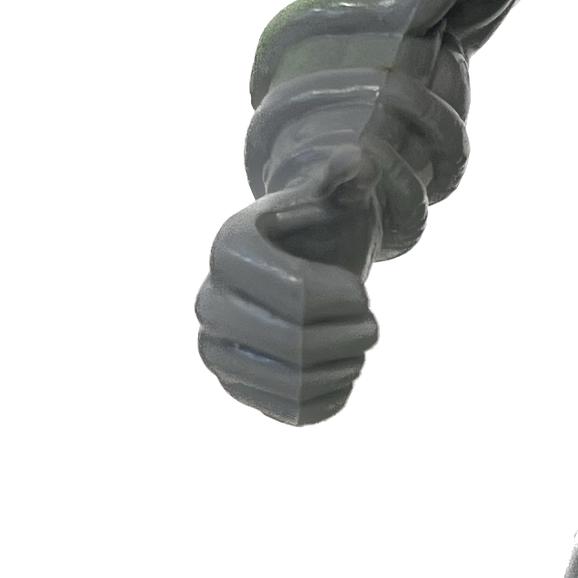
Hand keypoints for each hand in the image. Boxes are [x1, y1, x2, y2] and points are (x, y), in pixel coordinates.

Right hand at [193, 147, 383, 427]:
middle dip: (355, 335)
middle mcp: (207, 301)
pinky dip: (336, 397)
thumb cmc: (324, 230)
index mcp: (229, 249)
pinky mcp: (237, 390)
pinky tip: (341, 370)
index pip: (300, 297)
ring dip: (349, 366)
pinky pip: (297, 415)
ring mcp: (216, 351)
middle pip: (300, 346)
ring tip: (355, 343)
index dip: (348, 299)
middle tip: (370, 323)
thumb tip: (355, 162)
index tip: (356, 288)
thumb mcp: (338, 199)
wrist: (305, 269)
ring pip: (300, 386)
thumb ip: (348, 177)